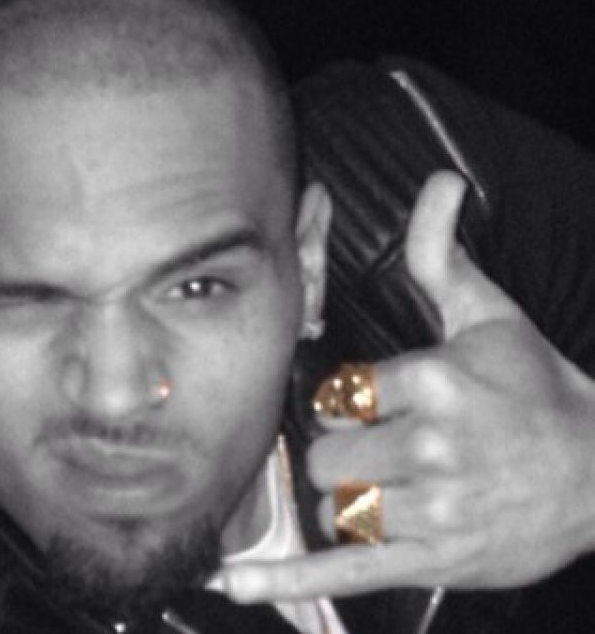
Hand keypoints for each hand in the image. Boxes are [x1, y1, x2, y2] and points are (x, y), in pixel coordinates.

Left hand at [218, 170, 594, 601]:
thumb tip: (438, 187)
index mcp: (434, 384)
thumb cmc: (537, 393)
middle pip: (322, 456)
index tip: (372, 406)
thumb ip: (443, 258)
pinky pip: (343, 568)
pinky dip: (284, 583)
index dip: (344, 403)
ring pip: (332, 505)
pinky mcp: (433, 558)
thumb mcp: (491, 319)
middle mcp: (431, 448)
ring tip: (390, 488)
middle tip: (379, 449)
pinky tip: (233, 584)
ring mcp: (432, 509)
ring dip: (345, 500)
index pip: (335, 396)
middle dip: (338, 454)